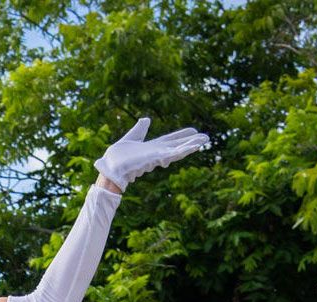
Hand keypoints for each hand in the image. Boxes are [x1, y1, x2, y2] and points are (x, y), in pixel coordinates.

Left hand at [94, 117, 208, 190]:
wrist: (110, 167)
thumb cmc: (117, 157)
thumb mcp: (131, 138)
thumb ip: (139, 129)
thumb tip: (145, 119)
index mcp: (152, 147)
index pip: (170, 140)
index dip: (182, 136)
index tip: (194, 131)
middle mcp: (157, 152)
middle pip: (178, 145)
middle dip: (191, 142)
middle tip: (206, 138)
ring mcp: (157, 156)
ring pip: (177, 150)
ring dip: (191, 145)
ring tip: (204, 140)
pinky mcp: (155, 159)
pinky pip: (171, 155)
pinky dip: (182, 151)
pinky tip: (193, 147)